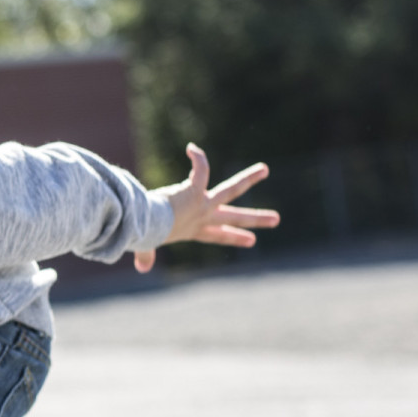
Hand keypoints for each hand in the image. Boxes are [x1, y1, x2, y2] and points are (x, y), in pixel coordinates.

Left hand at [135, 143, 281, 272]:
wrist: (147, 225)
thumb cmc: (144, 234)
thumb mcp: (147, 244)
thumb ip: (145, 255)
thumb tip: (141, 268)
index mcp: (192, 230)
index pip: (217, 235)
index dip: (233, 237)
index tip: (251, 240)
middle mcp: (203, 217)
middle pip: (234, 216)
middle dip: (256, 219)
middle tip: (276, 219)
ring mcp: (203, 204)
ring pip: (231, 189)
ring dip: (248, 178)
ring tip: (264, 169)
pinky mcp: (197, 191)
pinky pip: (202, 170)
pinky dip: (198, 158)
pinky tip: (191, 148)